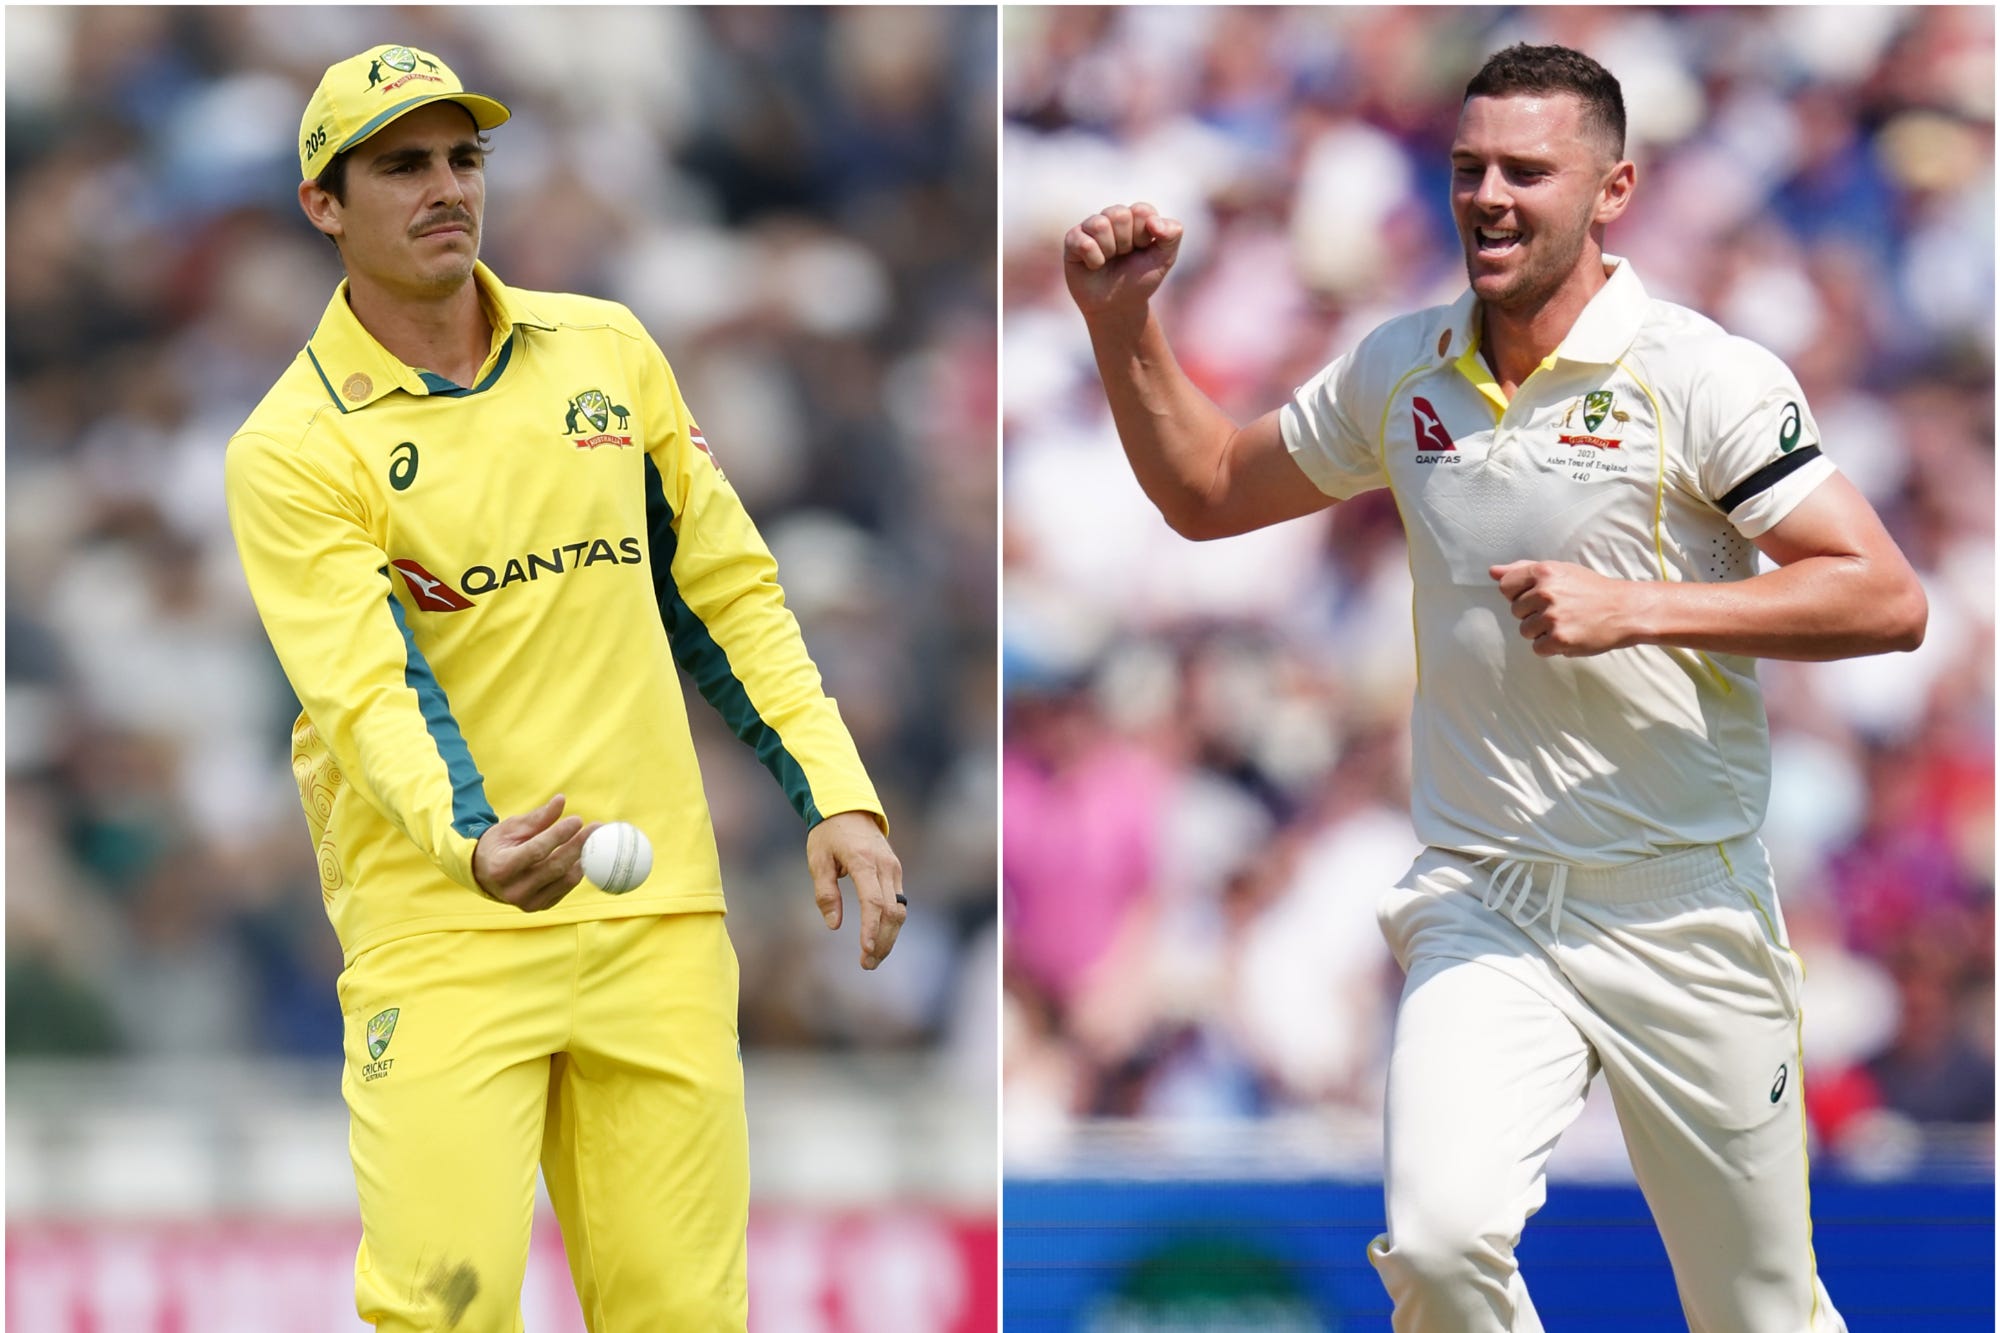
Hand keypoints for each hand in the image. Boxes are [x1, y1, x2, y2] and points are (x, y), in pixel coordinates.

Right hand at [471, 793, 598, 910]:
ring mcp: (528, 902)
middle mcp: (514, 890)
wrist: (483, 873)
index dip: (559, 835)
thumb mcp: (511, 827)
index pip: (536, 850)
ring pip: (564, 879)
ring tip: (593, 838)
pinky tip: (584, 854)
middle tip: (595, 827)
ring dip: (583, 857)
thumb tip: (561, 800)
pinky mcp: (540, 906)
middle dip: (578, 845)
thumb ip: (538, 817)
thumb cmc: (498, 845)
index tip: (577, 820)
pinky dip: (577, 870)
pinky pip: (565, 888)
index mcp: (501, 868)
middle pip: (555, 866)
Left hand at [805, 810, 905, 970]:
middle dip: (882, 942)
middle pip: (892, 912)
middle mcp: (885, 866)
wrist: (850, 807)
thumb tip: (834, 925)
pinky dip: (891, 924)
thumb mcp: (818, 860)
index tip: (865, 951)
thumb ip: (825, 893)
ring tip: (873, 959)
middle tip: (867, 965)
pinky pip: (899, 903)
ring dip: (889, 937)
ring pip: (900, 910)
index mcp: (863, 861)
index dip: (871, 929)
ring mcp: (894, 868)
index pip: (873, 902)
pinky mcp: (895, 871)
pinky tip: (880, 940)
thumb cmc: (828, 834)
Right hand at [1063, 202, 1182, 319]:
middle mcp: (1111, 218)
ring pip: (1099, 224)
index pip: (1142, 210)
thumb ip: (1173, 234)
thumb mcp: (1165, 259)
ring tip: (1109, 261)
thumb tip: (1154, 222)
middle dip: (1126, 242)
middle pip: (1119, 214)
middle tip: (1124, 256)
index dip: (1145, 234)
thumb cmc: (1140, 280)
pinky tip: (1094, 266)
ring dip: (1109, 250)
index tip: (1143, 249)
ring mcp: (1090, 228)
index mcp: (1134, 217)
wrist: (1118, 306)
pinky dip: (1094, 258)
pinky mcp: (1072, 241)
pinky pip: (1082, 241)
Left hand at [1489, 560, 1645, 657]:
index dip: (1519, 594)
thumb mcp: (1560, 571)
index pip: (1506, 586)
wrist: (1625, 610)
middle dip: (1533, 613)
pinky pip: (1538, 648)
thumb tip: (1492, 572)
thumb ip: (1523, 570)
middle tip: (1560, 610)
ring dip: (1542, 631)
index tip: (1539, 596)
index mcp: (1544, 571)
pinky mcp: (1559, 639)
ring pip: (1525, 631)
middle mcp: (1545, 592)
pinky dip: (1551, 647)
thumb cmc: (1591, 589)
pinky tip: (1569, 635)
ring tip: (1566, 622)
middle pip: (1515, 611)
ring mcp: (1552, 616)